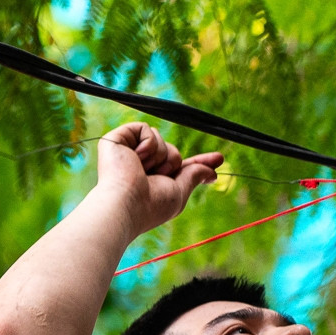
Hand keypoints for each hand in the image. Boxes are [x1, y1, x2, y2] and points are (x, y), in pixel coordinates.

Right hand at [94, 123, 221, 237]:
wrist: (126, 203)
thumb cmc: (150, 205)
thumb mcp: (180, 192)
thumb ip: (194, 176)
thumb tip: (212, 171)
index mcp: (151, 180)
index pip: (178, 165)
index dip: (199, 162)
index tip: (220, 158)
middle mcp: (139, 166)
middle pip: (171, 150)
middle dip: (173, 162)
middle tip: (156, 178)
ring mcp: (126, 152)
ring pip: (159, 137)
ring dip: (160, 156)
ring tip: (142, 171)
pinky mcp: (116, 140)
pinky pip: (145, 129)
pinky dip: (147, 145)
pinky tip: (134, 159)